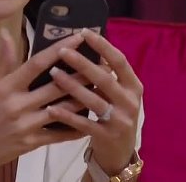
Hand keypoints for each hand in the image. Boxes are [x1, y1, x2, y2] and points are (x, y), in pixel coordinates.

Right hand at [0, 29, 89, 181]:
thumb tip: (7, 33)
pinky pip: (60, 134)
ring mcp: (26, 125)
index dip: (60, 49)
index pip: (37, 63)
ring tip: (103, 87)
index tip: (78, 37)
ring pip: (63, 109)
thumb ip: (3, 61)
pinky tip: (92, 117)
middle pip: (56, 85)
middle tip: (102, 63)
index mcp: (5, 87)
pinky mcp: (32, 143)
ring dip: (85, 97)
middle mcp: (17, 105)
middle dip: (82, 73)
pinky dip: (77, 126)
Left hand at [46, 29, 143, 174]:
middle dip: (83, 63)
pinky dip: (67, 115)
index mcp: (134, 86)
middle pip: (105, 79)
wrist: (120, 152)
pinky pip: (84, 124)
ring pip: (93, 100)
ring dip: (72, 86)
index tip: (85, 32)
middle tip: (63, 51)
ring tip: (53, 73)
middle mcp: (130, 102)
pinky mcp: (106, 137)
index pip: (120, 61)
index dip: (103, 46)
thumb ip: (108, 73)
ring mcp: (120, 120)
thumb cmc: (115, 114)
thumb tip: (90, 44)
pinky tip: (51, 107)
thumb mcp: (118, 93)